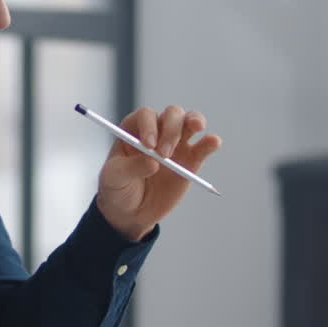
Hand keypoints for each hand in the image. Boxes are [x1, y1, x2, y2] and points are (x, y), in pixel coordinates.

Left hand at [95, 106, 221, 240]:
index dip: (149, 125)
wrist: (130, 212)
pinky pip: (203, 147)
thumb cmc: (117, 187)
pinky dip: (210, 142)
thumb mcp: (115, 178)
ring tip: (197, 128)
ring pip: (190, 121)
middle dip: (171, 129)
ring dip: (195, 120)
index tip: (148, 145)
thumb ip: (132, 168)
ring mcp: (176, 144)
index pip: (146, 115)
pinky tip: (213, 142)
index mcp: (134, 129)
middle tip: (164, 154)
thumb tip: (153, 162)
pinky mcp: (191, 161)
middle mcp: (157, 131)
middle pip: (171, 114)